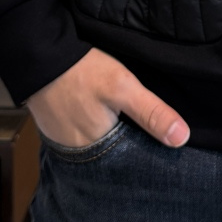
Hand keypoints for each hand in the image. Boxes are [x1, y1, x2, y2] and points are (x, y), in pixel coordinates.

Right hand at [26, 47, 189, 148]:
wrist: (39, 56)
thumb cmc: (80, 73)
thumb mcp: (122, 88)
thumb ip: (151, 113)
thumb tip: (181, 138)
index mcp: (100, 151)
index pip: (134, 165)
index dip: (152, 156)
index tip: (170, 150)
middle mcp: (82, 156)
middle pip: (118, 159)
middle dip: (136, 150)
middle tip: (156, 136)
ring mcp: (69, 144)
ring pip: (104, 149)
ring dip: (118, 140)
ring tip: (136, 128)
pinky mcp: (61, 131)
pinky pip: (88, 138)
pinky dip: (102, 131)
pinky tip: (112, 119)